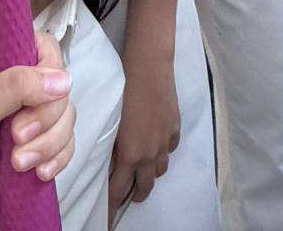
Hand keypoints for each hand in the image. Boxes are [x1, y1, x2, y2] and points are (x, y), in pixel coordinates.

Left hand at [0, 31, 72, 230]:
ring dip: (47, 144)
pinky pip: (68, 144)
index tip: (36, 93)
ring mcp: (29, 120)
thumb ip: (13, 87)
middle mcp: (15, 91)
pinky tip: (36, 171)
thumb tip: (58, 80)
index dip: (47, 69)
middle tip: (16, 135)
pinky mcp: (40, 147)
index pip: (40, 47)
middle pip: (59, 86)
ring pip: (66, 117)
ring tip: (19, 162)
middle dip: (44, 118)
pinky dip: (57, 159)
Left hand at [108, 54, 178, 219]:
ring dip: (149, 173)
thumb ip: (112, 148)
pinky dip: (161, 152)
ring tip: (140, 170)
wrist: (148, 66)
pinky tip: (154, 143)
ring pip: (159, 171)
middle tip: (126, 195)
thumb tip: (109, 163)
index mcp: (131, 155)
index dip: (112, 208)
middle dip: (134, 194)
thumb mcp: (111, 122)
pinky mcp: (176, 129)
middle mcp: (150, 154)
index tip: (107, 220)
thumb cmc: (122, 89)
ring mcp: (166, 142)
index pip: (119, 192)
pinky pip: (169, 150)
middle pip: (144, 188)